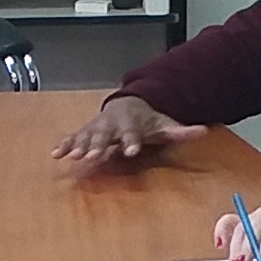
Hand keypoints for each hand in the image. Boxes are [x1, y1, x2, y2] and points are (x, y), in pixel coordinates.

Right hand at [53, 93, 204, 166]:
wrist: (129, 103)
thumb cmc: (146, 120)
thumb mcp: (165, 125)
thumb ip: (182, 131)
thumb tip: (203, 131)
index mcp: (131, 124)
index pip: (132, 134)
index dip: (131, 142)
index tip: (131, 151)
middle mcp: (112, 125)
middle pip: (105, 135)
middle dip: (99, 145)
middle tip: (94, 156)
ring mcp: (98, 128)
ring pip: (87, 136)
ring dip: (80, 146)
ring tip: (73, 157)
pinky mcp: (87, 132)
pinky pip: (74, 137)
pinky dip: (65, 144)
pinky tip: (56, 154)